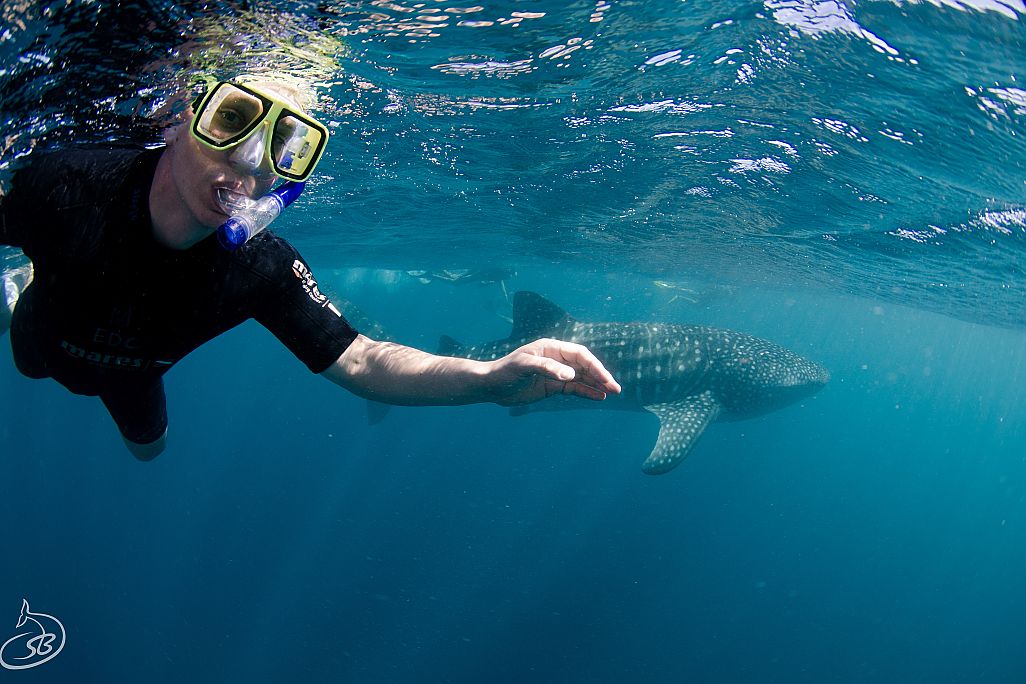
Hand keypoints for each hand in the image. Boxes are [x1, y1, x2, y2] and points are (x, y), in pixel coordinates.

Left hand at [486, 338, 620, 405]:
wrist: (491, 386)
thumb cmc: (505, 371)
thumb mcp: (524, 367)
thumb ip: (547, 368)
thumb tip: (570, 375)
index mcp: (551, 348)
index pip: (579, 355)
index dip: (594, 366)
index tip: (604, 378)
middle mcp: (557, 359)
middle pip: (584, 366)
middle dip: (600, 376)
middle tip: (615, 388)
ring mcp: (556, 373)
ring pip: (582, 378)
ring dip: (597, 385)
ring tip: (612, 393)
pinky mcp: (553, 386)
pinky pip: (574, 389)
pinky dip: (587, 392)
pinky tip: (598, 397)